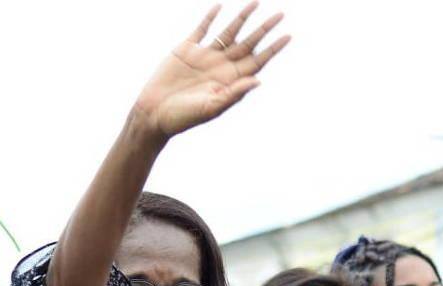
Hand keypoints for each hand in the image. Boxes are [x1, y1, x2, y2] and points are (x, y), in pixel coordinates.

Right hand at [133, 2, 289, 138]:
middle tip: (281, 14)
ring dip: (242, 18)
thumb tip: (258, 80)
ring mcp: (204, 56)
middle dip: (264, 29)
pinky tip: (220, 7)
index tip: (288, 35)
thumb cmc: (184, 117)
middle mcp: (221, 66)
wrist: (154, 113)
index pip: (257, 61)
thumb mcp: (212, 107)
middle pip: (248, 43)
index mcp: (230, 81)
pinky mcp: (186, 50)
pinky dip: (210, 18)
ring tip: (256, 1)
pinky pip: (201, 29)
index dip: (273, 49)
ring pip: (228, 32)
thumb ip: (235, 93)